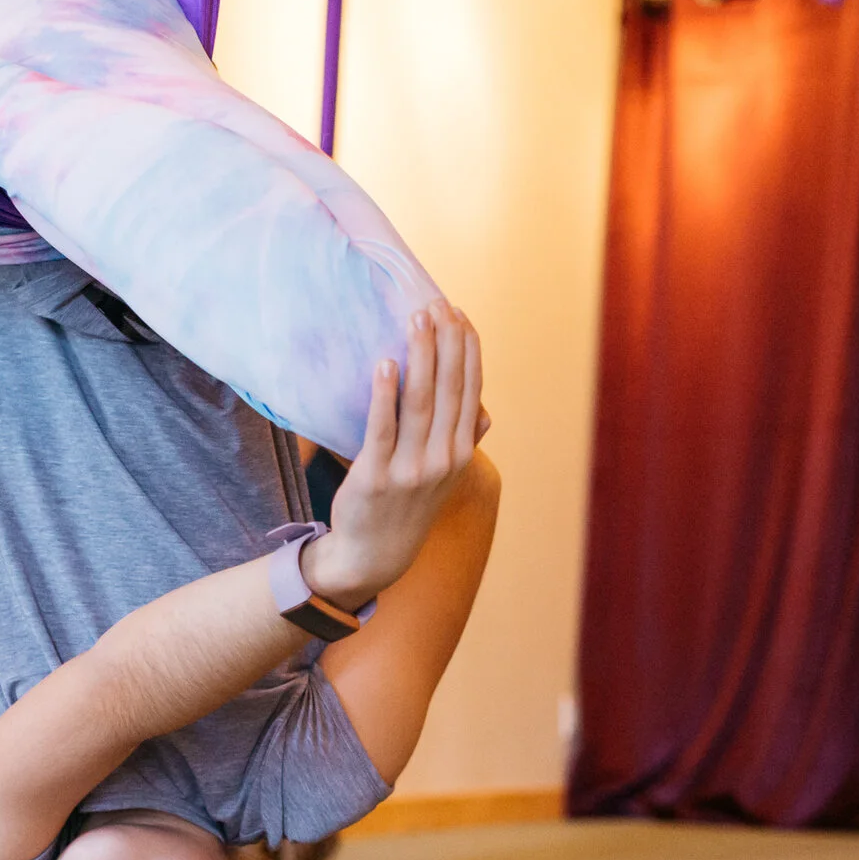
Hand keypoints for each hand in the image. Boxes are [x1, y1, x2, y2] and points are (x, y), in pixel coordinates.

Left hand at [307, 303, 485, 607]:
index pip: (470, 390)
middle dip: (446, 342)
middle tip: (438, 304)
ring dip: (420, 356)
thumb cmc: (407, 508)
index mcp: (461, 453)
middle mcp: (443, 459)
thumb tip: (484, 411)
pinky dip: (385, 394)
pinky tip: (386, 363)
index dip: (467, 350)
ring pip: (420, 402)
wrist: (374, 555)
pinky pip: (382, 428)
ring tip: (416, 320)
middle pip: (449, 389)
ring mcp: (411, 469)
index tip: (460, 314)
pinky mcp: (375, 476)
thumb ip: (462, 440)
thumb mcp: (443, 477)